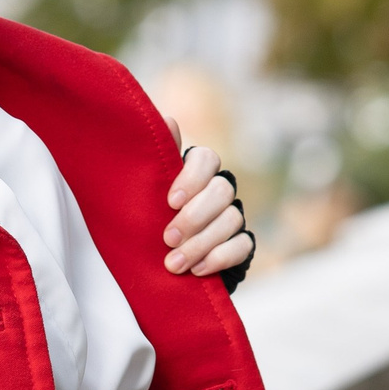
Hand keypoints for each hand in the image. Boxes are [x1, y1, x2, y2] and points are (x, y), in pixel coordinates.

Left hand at [162, 117, 255, 283]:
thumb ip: (158, 158)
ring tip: (174, 263)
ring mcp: (232, 216)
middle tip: (168, 238)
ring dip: (202, 243)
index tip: (170, 201)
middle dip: (195, 217)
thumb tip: (167, 120)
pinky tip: (196, 269)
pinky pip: (242, 246)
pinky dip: (219, 258)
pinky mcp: (240, 243)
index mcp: (196, 170)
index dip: (192, 178)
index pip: (206, 158)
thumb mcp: (146, 188)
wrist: (159, 258)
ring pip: (231, 220)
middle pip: (222, 190)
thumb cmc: (149, 214)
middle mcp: (219, 189)